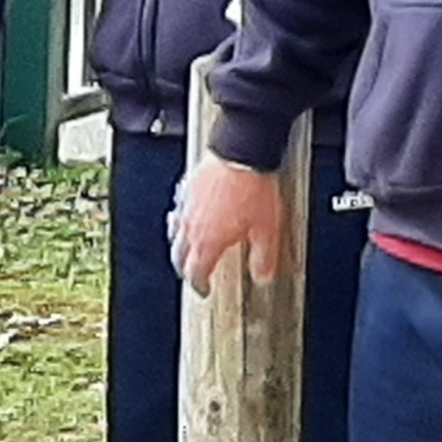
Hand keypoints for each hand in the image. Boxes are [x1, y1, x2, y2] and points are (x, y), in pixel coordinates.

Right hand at [171, 155, 284, 296]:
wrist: (242, 152)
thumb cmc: (253, 188)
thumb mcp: (267, 229)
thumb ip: (264, 257)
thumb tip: (264, 276)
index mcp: (208, 241)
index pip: (195, 272)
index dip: (199, 285)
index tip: (203, 289)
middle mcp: (192, 226)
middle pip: (178, 255)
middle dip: (184, 268)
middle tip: (192, 273)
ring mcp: (187, 205)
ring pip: (174, 232)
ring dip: (178, 244)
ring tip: (183, 247)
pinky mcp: (188, 186)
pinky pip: (178, 209)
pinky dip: (180, 218)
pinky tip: (188, 213)